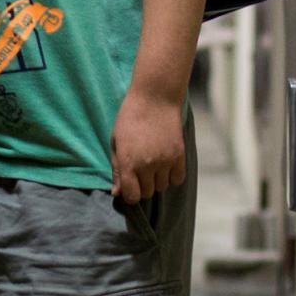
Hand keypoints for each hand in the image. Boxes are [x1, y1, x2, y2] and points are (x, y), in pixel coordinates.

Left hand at [110, 89, 186, 203]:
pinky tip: (166, 165)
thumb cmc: (130, 118)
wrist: (155, 98)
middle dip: (143, 186)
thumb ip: (117, 169)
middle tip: (141, 170)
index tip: (130, 185)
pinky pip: (177, 179)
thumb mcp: (116, 142)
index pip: (132, 197)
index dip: (130, 194)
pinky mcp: (179, 155)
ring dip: (157, 180)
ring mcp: (165, 161)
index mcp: (128, 162)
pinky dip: (172, 176)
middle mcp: (147, 165)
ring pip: (162, 186)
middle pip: (148, 193)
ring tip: (153, 163)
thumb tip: (117, 192)